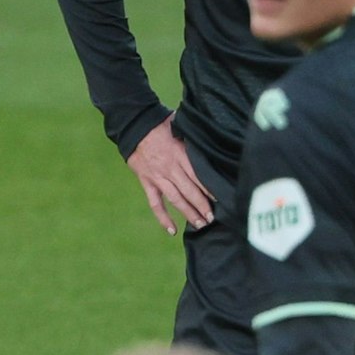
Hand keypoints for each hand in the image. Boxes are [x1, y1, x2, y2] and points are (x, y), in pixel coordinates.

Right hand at [125, 117, 214, 235]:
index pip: (198, 176)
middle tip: (213, 218)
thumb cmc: (160, 123)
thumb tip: (213, 143)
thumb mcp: (180, 127)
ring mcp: (157, 176)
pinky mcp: (147, 181)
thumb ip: (194, 140)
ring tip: (200, 225)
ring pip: (175, 199)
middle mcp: (170, 168)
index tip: (221, 200)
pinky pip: (155, 203)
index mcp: (180, 154)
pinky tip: (172, 230)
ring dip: (188, 213)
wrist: (133, 124)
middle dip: (202, 206)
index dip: (210, 190)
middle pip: (189, 191)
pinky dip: (163, 217)